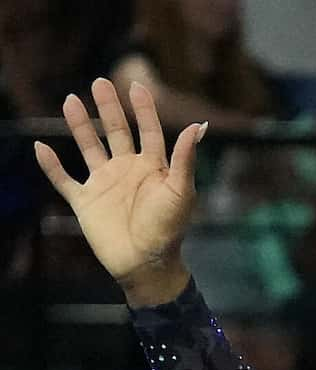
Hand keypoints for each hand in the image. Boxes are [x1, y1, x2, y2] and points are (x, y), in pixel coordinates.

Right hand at [33, 77, 206, 303]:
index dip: (143, 110)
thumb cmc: (169, 230)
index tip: (137, 86)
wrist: (147, 264)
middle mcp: (127, 171)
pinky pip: (63, 180)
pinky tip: (41, 147)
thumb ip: (185, 158)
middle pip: (115, 132)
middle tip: (99, 82)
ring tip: (70, 100)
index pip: (148, 131)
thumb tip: (197, 126)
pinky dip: (51, 166)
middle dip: (108, 108)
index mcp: (152, 168)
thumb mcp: (181, 191)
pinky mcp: (85, 202)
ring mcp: (104, 184)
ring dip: (79, 125)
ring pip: (88, 148)